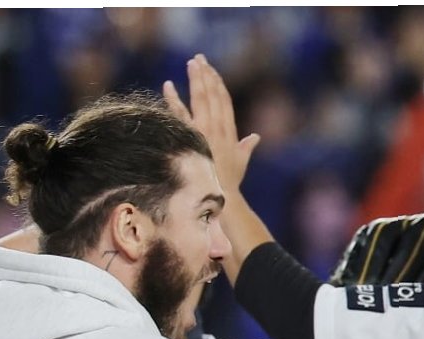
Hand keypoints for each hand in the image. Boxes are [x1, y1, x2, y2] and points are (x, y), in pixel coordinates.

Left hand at [163, 54, 259, 193]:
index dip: (219, 84)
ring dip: (196, 79)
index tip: (212, 70)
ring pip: (201, 99)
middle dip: (207, 75)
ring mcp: (205, 132)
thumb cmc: (229, 182)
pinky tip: (168, 86)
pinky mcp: (191, 138)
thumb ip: (247, 146)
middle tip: (199, 58)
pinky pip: (180, 115)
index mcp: (230, 131)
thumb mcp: (241, 162)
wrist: (219, 196)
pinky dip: (173, 99)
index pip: (225, 101)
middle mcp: (219, 128)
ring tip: (191, 63)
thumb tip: (255, 137)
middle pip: (213, 95)